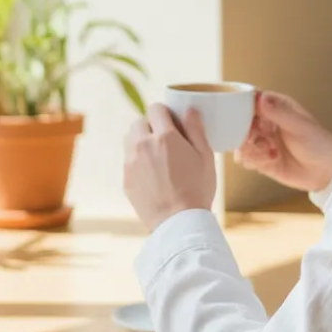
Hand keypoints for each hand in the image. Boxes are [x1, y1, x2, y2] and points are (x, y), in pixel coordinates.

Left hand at [124, 104, 216, 230]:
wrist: (179, 222)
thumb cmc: (197, 189)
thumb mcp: (205, 156)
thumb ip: (196, 129)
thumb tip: (189, 109)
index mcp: (164, 137)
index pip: (156, 109)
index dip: (165, 113)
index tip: (173, 122)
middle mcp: (143, 145)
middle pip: (138, 121)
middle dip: (151, 125)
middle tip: (165, 139)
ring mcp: (130, 163)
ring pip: (129, 139)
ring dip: (141, 140)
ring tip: (157, 155)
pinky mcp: (126, 179)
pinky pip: (128, 160)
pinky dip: (138, 161)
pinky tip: (154, 174)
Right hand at [235, 91, 331, 192]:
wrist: (327, 172)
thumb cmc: (319, 144)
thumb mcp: (300, 126)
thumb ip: (279, 113)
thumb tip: (259, 97)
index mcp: (275, 107)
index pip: (250, 100)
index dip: (242, 107)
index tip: (242, 117)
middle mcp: (265, 122)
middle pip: (239, 122)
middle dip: (244, 132)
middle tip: (259, 139)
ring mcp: (262, 141)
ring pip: (240, 141)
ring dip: (250, 148)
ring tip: (270, 152)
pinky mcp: (260, 159)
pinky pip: (245, 158)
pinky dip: (252, 160)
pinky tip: (269, 161)